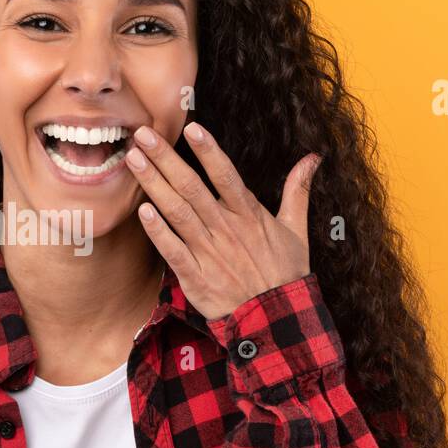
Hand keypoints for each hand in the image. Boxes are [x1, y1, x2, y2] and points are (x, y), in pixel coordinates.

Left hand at [125, 122, 322, 320]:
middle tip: (143, 134)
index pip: (226, 175)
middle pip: (192, 187)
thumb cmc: (284, 273)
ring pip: (177, 212)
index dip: (209, 151)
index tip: (190, 127)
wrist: (276, 320)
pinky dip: (157, 231)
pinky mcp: (195, 276)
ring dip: (154, 184)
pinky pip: (172, 250)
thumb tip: (313, 158)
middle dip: (166, 158)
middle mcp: (226, 229)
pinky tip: (142, 211)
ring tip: (133, 159)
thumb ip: (298, 191)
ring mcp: (209, 252)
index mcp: (249, 215)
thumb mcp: (297, 230)